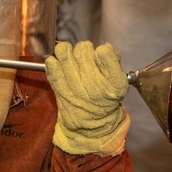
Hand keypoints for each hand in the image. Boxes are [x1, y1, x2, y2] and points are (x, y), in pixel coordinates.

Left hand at [45, 41, 129, 155]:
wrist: (92, 124)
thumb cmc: (105, 98)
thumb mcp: (119, 82)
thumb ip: (113, 61)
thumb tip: (104, 47)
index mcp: (113, 83)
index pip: (104, 52)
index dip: (101, 51)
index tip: (100, 56)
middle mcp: (95, 86)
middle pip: (83, 50)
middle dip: (83, 50)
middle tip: (84, 57)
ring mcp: (76, 88)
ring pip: (65, 53)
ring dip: (67, 51)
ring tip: (70, 57)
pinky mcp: (60, 90)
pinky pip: (52, 66)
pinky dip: (53, 61)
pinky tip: (58, 64)